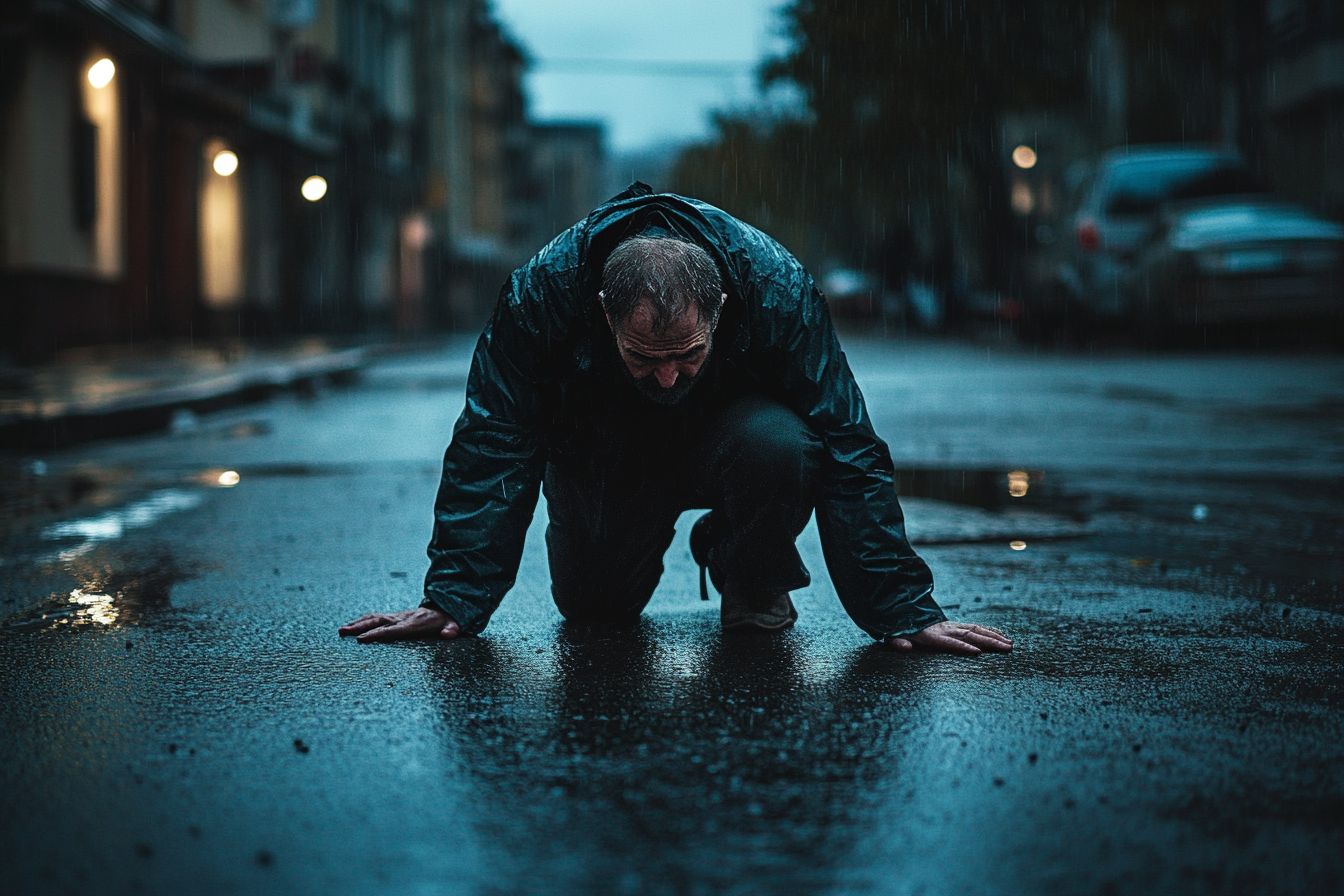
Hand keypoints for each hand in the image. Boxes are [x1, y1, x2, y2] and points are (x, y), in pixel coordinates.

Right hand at [338, 607, 459, 642]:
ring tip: (341, 631)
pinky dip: (362, 621)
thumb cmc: (445, 622)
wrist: (442, 609)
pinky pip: (375, 617)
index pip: (392, 630)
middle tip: (343, 633)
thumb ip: (451, 630)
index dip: (377, 635)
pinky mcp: (393, 617)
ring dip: (357, 623)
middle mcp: (401, 618)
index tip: (362, 639)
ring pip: (373, 618)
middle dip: (360, 627)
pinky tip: (351, 626)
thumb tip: (449, 634)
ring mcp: (396, 616)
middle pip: (378, 622)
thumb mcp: (452, 625)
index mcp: (413, 624)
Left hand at [885, 621, 1011, 655]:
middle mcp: (946, 629)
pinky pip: (976, 628)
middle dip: (988, 642)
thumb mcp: (894, 636)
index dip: (962, 647)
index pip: (950, 642)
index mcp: (931, 635)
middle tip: (1006, 649)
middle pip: (970, 636)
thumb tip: (903, 647)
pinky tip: (1003, 637)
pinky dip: (990, 632)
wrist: (905, 611)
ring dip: (994, 638)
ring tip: (1010, 645)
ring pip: (977, 631)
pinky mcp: (957, 625)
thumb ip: (898, 642)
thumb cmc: (901, 630)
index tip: (977, 653)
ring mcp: (953, 626)